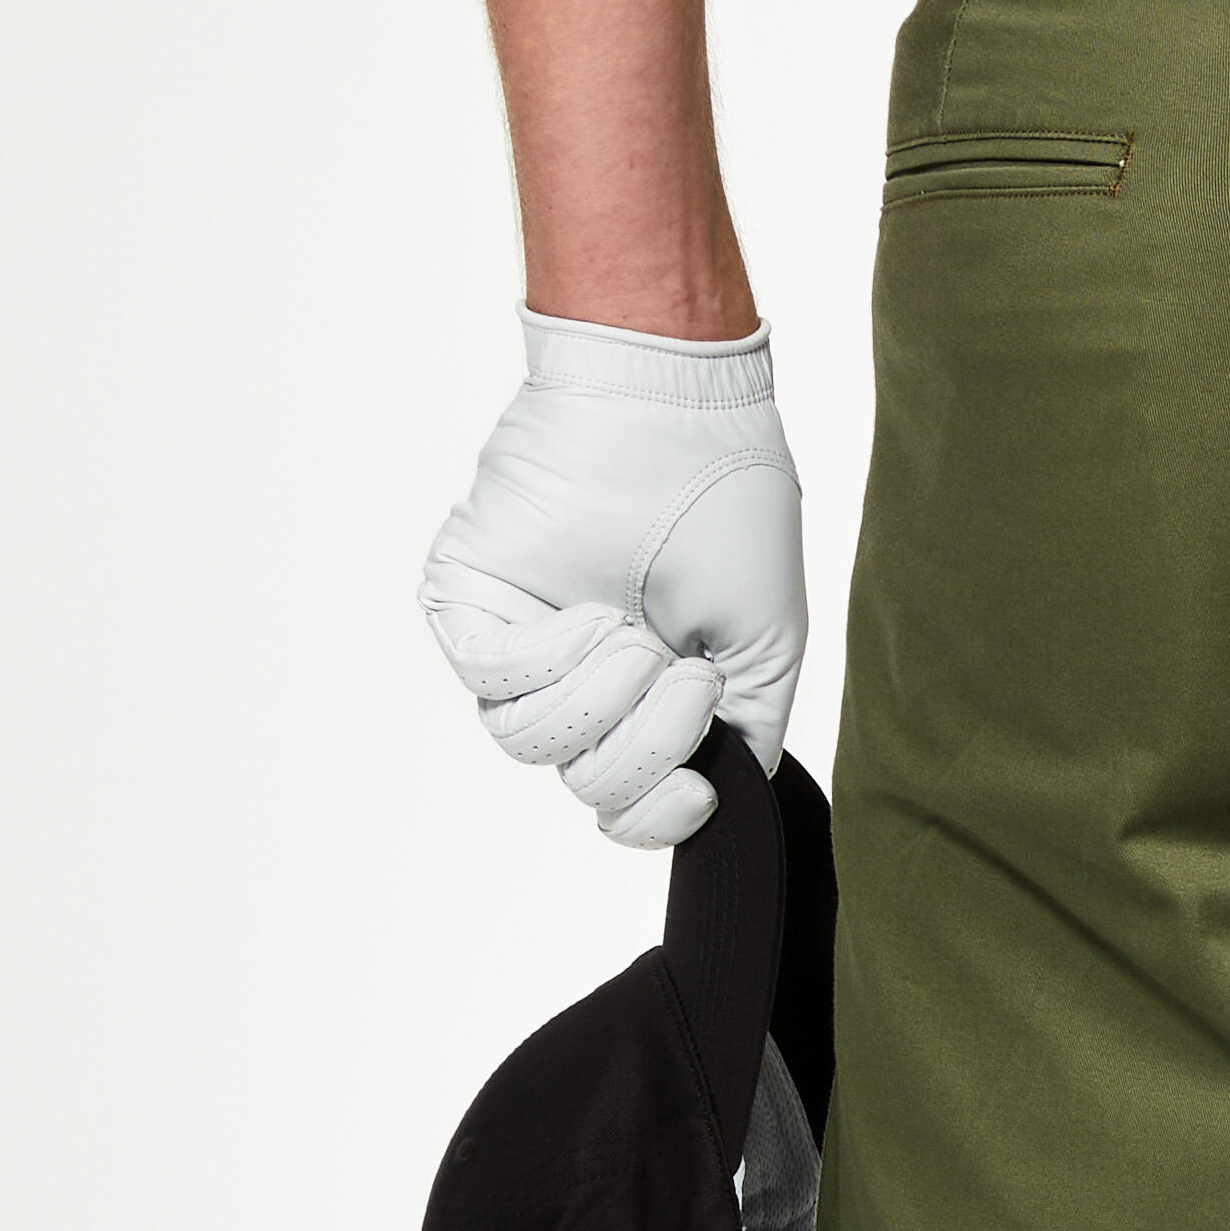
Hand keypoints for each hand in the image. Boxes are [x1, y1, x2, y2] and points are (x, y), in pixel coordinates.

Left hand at [421, 312, 803, 849]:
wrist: (679, 413)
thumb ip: (744, 735)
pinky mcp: (468, 601)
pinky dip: (549, 662)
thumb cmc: (727, 507)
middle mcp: (578, 681)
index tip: (699, 787)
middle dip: (644, 744)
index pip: (626, 803)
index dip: (659, 817)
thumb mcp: (761, 647)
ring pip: (529, 744)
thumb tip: (721, 797)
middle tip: (683, 674)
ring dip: (597, 704)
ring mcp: (521, 644)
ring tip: (634, 637)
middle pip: (586, 782)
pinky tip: (592, 616)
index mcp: (644, 699)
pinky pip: (489, 680)